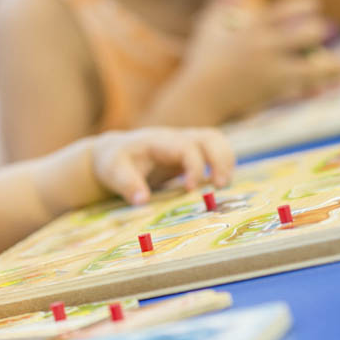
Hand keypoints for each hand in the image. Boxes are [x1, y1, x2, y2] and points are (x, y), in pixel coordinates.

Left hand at [91, 127, 235, 205]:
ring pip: (215, 141)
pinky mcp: (190, 154)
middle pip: (209, 137)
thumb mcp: (113, 172)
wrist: (113, 153)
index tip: (191, 190)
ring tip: (223, 186)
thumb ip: (127, 184)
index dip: (194, 167)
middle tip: (220, 186)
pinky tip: (217, 185)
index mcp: (158, 141)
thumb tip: (143, 202)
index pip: (186, 147)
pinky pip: (213, 151)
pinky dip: (222, 165)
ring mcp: (185, 143)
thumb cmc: (114, 162)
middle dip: (220, 160)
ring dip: (226, 161)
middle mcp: (176, 138)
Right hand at [181, 0, 339, 120]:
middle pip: (311, 32)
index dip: (308, 4)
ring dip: (331, 63)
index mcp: (254, 26)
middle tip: (319, 34)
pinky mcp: (275, 87)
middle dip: (318, 31)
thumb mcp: (208, 28)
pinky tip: (334, 82)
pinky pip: (308, 84)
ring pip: (317, 62)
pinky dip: (324, 83)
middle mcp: (267, 44)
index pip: (290, 8)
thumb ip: (221, 5)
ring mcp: (273, 67)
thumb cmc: (202, 62)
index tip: (314, 6)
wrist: (200, 94)